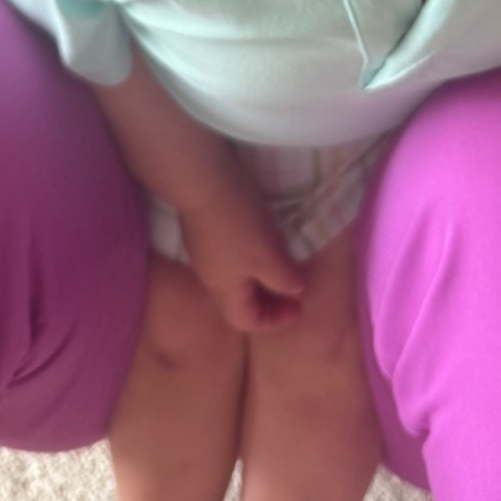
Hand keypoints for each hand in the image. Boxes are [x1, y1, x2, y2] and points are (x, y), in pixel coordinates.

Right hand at [178, 180, 306, 333]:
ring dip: (259, 275)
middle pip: (240, 300)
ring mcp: (203, 252)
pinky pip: (229, 255)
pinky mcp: (202, 229)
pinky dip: (248, 256)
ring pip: (234, 277)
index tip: (299, 304)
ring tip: (280, 260)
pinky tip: (260, 236)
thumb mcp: (269, 256)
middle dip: (269, 298)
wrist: (202, 179)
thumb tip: (294, 290)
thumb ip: (284, 279)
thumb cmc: (240, 223)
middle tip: (293, 284)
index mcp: (226, 290)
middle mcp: (210, 277)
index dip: (276, 319)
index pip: (248, 321)